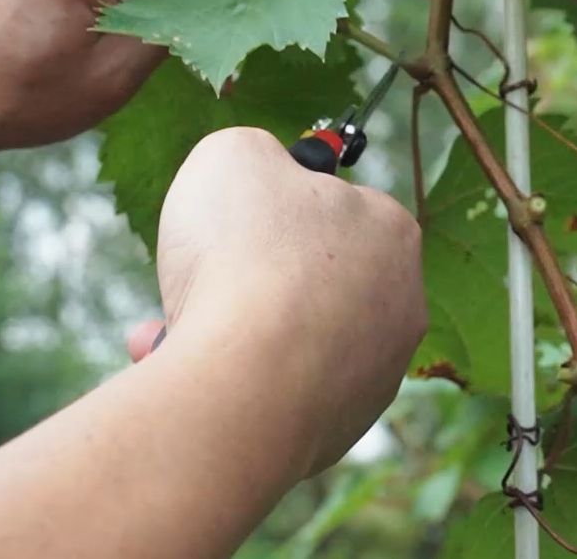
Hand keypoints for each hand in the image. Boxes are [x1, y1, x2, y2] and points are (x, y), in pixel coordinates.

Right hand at [144, 127, 426, 475]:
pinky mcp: (344, 425)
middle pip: (310, 278)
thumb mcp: (232, 156)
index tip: (233, 220)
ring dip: (230, 330)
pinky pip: (280, 392)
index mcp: (391, 231)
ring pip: (290, 338)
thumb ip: (251, 151)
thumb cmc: (243, 257)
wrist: (247, 386)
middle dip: (244, 277)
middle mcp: (402, 302)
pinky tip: (188, 374)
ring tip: (174, 333)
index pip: (335, 206)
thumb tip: (255, 167)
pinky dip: (235, 381)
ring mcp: (378, 370)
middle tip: (195, 278)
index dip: (274, 208)